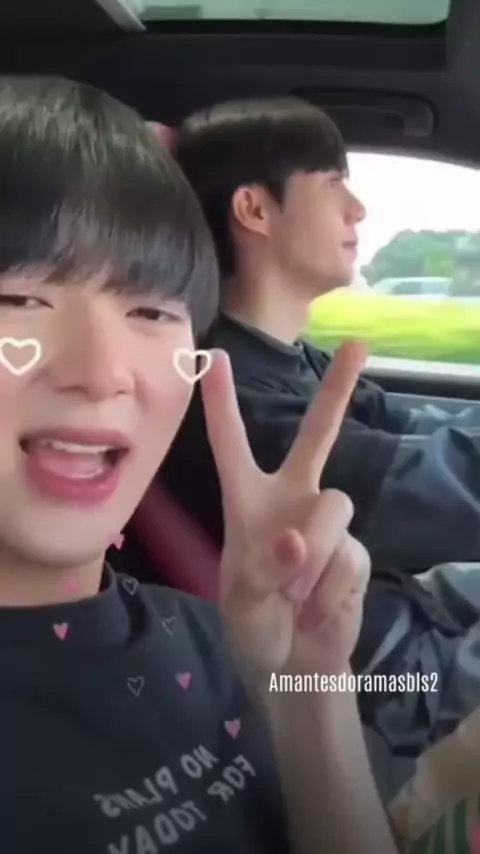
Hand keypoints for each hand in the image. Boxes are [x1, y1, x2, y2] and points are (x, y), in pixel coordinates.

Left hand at [201, 342, 370, 691]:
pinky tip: (316, 612)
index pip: (232, 445)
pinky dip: (330, 591)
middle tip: (358, 346)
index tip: (215, 358)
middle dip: (337, 392)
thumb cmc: (254, 628)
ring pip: (335, 505)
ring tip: (297, 597)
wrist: (295, 669)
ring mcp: (326, 524)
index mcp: (248, 502)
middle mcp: (291, 500)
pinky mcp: (354, 552)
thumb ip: (263, 571)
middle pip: (316, 437)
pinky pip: (349, 556)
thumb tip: (295, 539)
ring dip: (315, 555)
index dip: (222, 403)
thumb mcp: (242, 604)